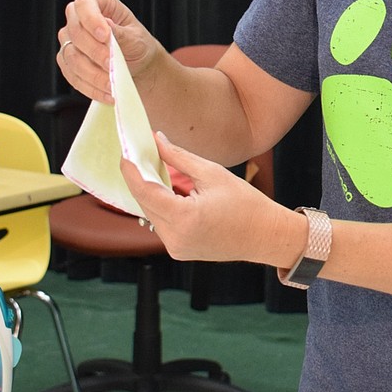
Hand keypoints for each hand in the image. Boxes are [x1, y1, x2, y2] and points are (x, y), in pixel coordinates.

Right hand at [57, 0, 160, 101]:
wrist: (137, 66)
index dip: (91, 19)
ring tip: (112, 85)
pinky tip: (107, 94)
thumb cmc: (138, 45)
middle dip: (94, 51)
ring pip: (71, 57)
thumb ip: (120, 33)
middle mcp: (78, 19)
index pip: (85, 5)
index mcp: (98, 3)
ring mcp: (70, 41)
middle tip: (111, 64)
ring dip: (93, 74)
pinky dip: (90, 87)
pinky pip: (72, 76)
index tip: (105, 35)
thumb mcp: (137, 38)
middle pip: (75, 32)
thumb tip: (106, 26)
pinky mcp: (68, 63)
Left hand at [120, 132, 303, 268]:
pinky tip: (172, 191)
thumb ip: (178, 158)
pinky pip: (161, 224)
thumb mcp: (212, 173)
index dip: (131, 170)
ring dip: (151, 192)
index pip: (145, 191)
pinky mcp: (179, 251)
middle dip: (140, 178)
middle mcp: (175, 237)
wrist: (266, 236)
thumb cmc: (246, 204)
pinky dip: (162, 206)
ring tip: (159, 171)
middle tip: (140, 154)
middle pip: (145, 202)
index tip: (125, 152)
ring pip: (151, 214)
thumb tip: (156, 140)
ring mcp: (175, 248)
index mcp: (184, 217)